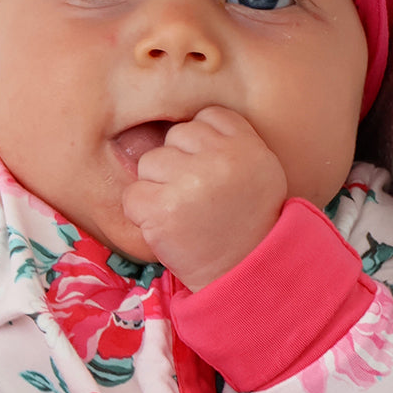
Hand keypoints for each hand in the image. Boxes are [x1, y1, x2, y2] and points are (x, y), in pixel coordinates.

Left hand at [120, 106, 287, 290]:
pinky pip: (132, 195)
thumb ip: (232, 142)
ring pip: (149, 162)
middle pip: (174, 137)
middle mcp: (220, 159)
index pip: (206, 118)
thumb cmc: (248, 223)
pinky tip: (166, 227)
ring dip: (157, 188)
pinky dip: (142, 213)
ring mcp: (189, 182)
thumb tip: (190, 123)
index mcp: (247, 145)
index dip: (200, 146)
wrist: (243, 274)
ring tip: (181, 213)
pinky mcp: (162, 209)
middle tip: (195, 199)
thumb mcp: (260, 171)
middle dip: (178, 165)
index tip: (209, 173)